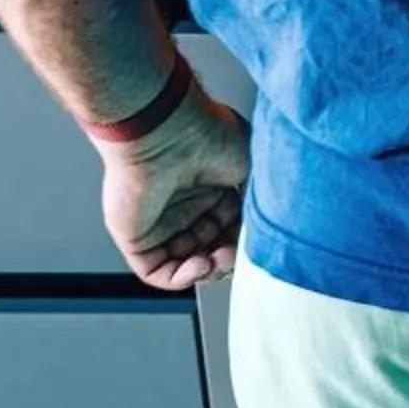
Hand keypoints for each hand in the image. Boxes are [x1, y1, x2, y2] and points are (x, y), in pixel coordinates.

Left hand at [99, 87, 248, 291]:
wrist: (168, 130)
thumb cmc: (210, 134)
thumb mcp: (252, 165)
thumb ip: (260, 198)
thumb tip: (273, 223)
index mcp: (213, 187)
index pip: (231, 227)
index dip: (244, 240)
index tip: (256, 243)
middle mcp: (186, 205)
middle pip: (210, 248)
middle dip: (226, 258)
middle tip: (237, 256)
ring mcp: (160, 222)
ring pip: (185, 263)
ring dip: (206, 270)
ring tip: (217, 260)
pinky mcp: (136, 237)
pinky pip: (156, 271)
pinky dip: (179, 277)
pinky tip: (198, 264)